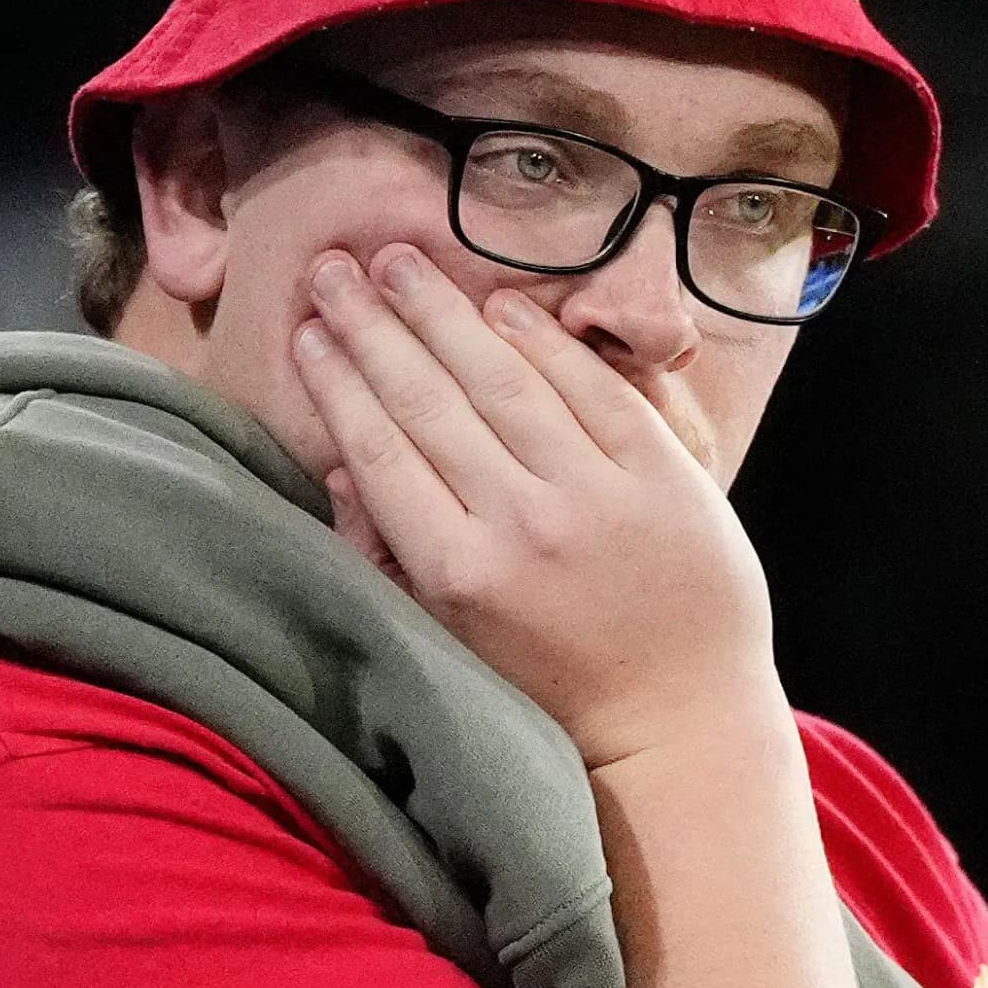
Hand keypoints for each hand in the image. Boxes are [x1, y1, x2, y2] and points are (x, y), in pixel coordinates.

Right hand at [290, 243, 775, 770]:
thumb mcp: (455, 639)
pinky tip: (499, 302)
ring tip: (398, 262)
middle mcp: (522, 525)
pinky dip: (544, 340)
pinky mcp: (665, 475)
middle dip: (373, 326)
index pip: (380, 452)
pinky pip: (594, 387)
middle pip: (430, 401)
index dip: (338, 383)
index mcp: (458, 573)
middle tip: (332, 270)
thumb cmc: (557, 690)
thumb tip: (340, 471)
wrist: (680, 725)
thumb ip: (393, 556)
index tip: (308, 334)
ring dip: (442, 311)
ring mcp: (597, 495)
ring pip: (504, 379)